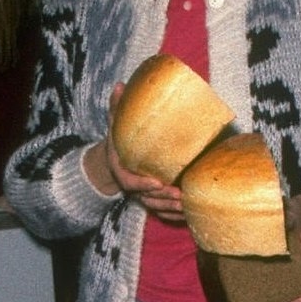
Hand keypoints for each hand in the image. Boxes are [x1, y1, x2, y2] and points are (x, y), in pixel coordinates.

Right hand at [82, 83, 183, 221]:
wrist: (113, 161)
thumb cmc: (118, 142)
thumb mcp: (114, 125)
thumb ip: (116, 108)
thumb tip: (120, 86)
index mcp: (123, 171)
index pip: (131, 182)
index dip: (143, 184)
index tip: (157, 182)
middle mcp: (133, 187)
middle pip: (147, 198)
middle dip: (163, 198)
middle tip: (179, 194)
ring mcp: (142, 196)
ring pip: (156, 207)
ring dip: (171, 208)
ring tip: (186, 205)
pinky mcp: (151, 200)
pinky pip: (161, 212)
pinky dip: (173, 216)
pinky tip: (187, 214)